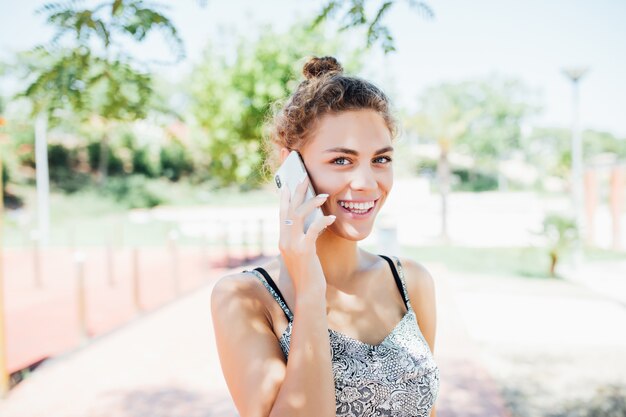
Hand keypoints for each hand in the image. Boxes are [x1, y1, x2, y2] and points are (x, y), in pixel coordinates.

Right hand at [278, 176, 335, 294]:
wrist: (308, 292)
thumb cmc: (308, 272)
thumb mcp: (302, 252)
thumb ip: (301, 237)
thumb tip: (310, 222)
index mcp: (283, 239)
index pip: (282, 213)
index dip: (284, 198)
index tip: (287, 184)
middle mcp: (284, 240)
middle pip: (289, 209)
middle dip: (297, 192)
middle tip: (303, 176)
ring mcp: (292, 245)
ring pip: (298, 216)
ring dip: (311, 203)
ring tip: (324, 195)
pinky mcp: (304, 250)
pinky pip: (313, 230)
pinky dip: (322, 221)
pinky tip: (332, 217)